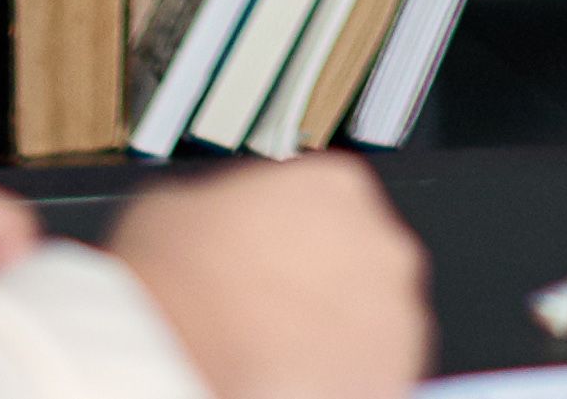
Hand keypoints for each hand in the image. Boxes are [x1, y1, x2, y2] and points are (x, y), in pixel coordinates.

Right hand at [113, 155, 428, 398]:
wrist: (176, 366)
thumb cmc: (173, 295)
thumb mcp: (170, 209)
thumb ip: (217, 203)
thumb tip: (210, 219)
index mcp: (334, 187)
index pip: (325, 201)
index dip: (286, 235)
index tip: (266, 257)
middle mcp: (381, 246)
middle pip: (354, 263)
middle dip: (316, 287)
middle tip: (266, 313)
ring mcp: (396, 316)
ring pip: (365, 323)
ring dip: (330, 336)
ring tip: (273, 355)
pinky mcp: (392, 376)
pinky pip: (368, 373)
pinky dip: (337, 379)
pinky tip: (290, 382)